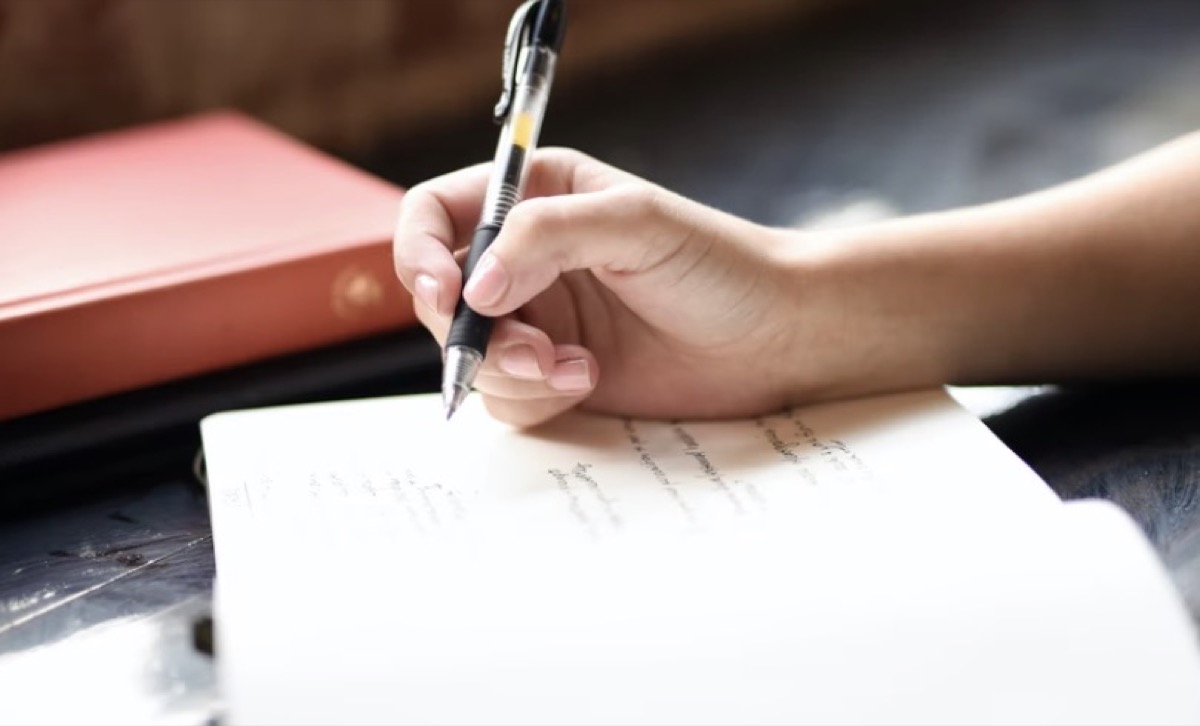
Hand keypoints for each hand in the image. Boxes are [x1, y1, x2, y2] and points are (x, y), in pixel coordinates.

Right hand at [393, 148, 813, 426]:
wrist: (775, 339)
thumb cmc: (720, 266)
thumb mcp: (636, 225)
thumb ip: (547, 237)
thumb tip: (473, 288)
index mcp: (536, 198)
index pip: (435, 215)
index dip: (420, 253)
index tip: (446, 294)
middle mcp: (525, 259)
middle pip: (441, 296)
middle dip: (473, 332)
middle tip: (531, 349)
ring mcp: (538, 321)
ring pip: (468, 356)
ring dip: (509, 371)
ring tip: (575, 369)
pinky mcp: (554, 376)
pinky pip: (505, 398)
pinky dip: (536, 398)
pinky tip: (588, 381)